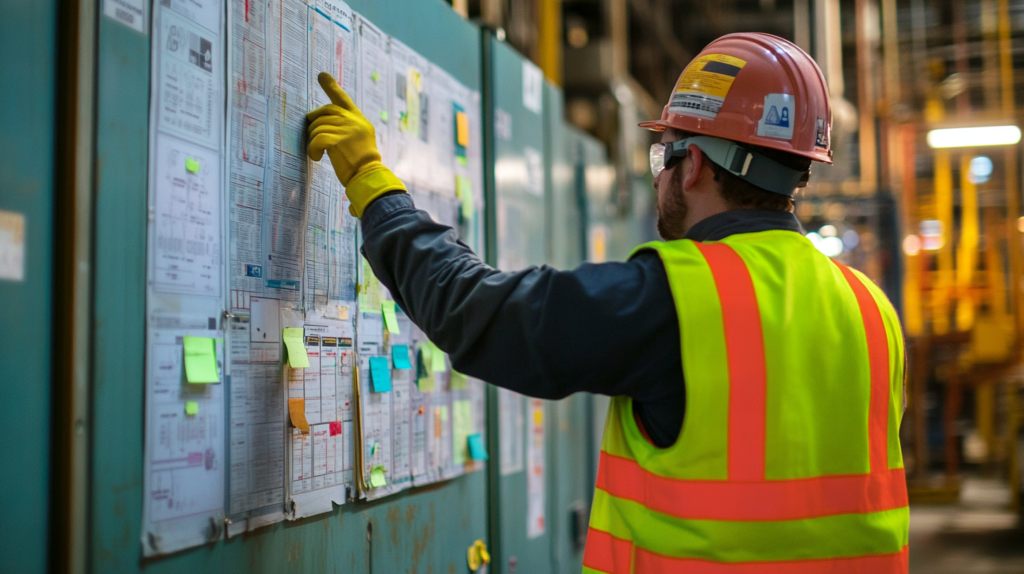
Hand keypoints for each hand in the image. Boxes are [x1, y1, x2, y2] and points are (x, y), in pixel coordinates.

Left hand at [307, 72, 405, 216]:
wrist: (369, 176)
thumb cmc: (362, 164)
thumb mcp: (359, 140)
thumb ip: (346, 127)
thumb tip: (323, 122)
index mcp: (359, 119)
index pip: (342, 99)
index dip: (331, 86)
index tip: (322, 75)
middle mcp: (353, 120)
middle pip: (324, 112)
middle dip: (313, 123)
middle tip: (312, 137)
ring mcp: (347, 129)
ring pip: (317, 127)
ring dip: (312, 141)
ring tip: (317, 153)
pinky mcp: (339, 140)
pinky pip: (316, 139)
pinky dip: (312, 149)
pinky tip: (317, 157)